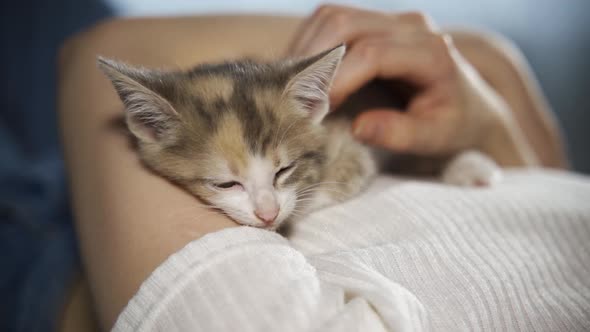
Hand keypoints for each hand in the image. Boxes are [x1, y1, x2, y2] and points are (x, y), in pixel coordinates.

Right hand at [289, 5, 536, 165]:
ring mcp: (391, 20)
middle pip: (345, 22)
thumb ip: (401, 133)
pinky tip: (302, 74)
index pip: (372, 53)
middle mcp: (410, 26)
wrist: (471, 105)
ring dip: (306, 48)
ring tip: (292, 86)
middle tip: (293, 98)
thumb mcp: (436, 137)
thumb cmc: (454, 124)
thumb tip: (358, 127)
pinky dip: (310, 44)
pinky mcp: (374, 24)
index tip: (314, 112)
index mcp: (430, 52)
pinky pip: (331, 22)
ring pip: (333, 15)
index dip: (336, 80)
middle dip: (312, 59)